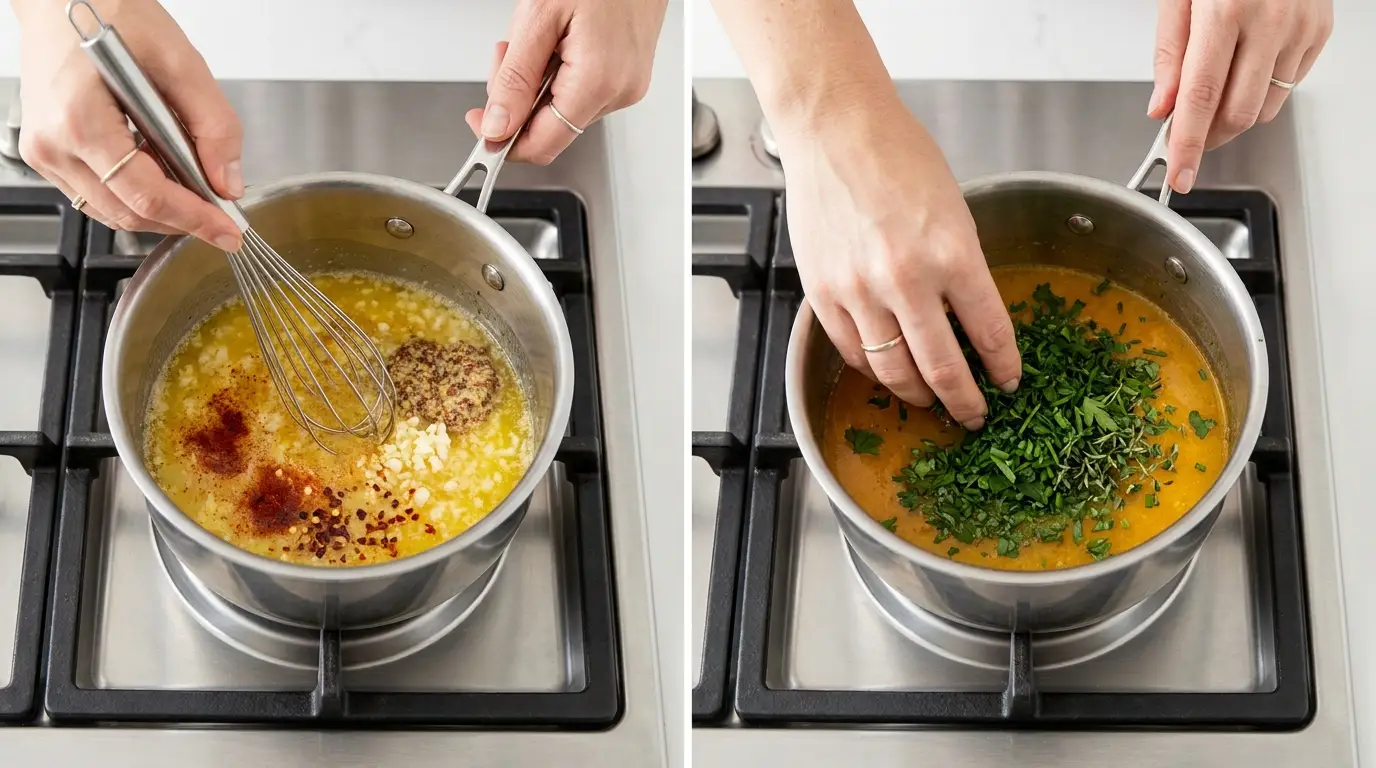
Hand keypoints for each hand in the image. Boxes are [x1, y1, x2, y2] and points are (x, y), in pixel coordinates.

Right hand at [14, 0, 243, 249]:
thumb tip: (228, 182)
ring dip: (160, 209)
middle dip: (182, 219)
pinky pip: (97, 194)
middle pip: (129, 212)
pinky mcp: (46, 153)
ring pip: (112, 211)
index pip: (146, 194)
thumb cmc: (112, 13)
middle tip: (222, 215)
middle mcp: (53, 143)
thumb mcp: (180, 62)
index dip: (195, 219)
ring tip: (193, 187)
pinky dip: (135, 193)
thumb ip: (213, 126)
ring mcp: (43, 152)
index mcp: (80, 120)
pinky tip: (160, 171)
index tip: (229, 232)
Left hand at [464, 0, 666, 164]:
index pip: (543, 144)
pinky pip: (581, 92)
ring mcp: (628, 87)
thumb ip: (515, 79)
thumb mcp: (538, 19)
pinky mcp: (629, 78)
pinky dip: (558, 75)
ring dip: (537, 83)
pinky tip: (559, 43)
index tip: (481, 123)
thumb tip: (497, 126)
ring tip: (540, 37)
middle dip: (517, 98)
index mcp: (597, 82)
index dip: (504, 141)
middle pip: (550, 127)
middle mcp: (619, 93)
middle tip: (508, 53)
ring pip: (563, 109)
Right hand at [775, 97, 1021, 429]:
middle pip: (942, 369)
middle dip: (964, 402)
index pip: (990, 333)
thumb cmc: (896, 154)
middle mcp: (906, 280)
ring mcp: (858, 291)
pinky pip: (852, 351)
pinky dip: (873, 370)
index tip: (1009, 382)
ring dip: (917, 394)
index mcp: (952, 254)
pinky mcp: (822, 293)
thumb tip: (967, 318)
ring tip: (930, 400)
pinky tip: (887, 370)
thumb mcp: (954, 209)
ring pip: (893, 371)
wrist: (835, 130)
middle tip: (975, 415)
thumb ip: (961, 266)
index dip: (1004, 368)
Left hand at [1149, 0, 1331, 193]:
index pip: (1200, 99)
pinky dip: (1261, 91)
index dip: (1187, 145)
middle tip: (1186, 135)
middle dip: (1208, 137)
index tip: (1179, 175)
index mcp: (1225, 12)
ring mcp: (1302, 28)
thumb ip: (1169, 54)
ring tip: (1215, 93)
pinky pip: (1289, 85)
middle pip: (1237, 113)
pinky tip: (1246, 67)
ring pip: (1266, 107)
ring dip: (1234, 116)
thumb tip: (1162, 107)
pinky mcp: (1320, 31)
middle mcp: (1270, 22)